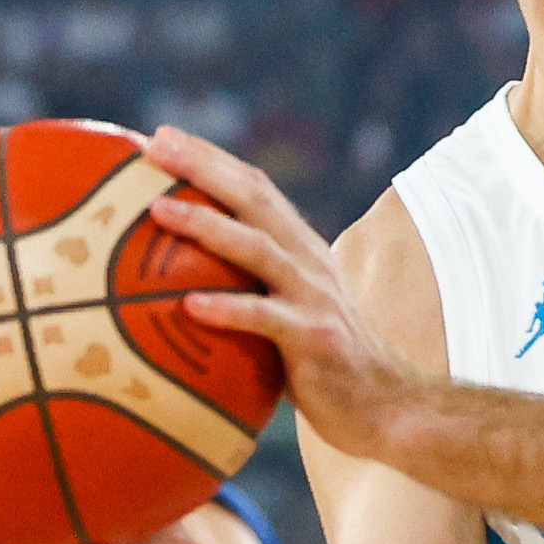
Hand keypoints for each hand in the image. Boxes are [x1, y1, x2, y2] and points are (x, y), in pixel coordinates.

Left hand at [139, 128, 428, 461]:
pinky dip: (228, 310)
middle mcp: (309, 261)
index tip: (162, 137)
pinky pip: (265, 319)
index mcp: (301, 249)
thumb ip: (251, 288)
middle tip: (156, 146)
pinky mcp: (315, 339)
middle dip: (204, 167)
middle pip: (254, 198)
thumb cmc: (323, 364)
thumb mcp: (289, 311)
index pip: (255, 188)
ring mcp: (314, 297)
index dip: (211, 159)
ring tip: (158, 211)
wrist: (386, 406)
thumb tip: (178, 287)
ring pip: (257, 248)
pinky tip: (190, 307)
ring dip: (206, 226)